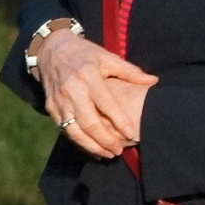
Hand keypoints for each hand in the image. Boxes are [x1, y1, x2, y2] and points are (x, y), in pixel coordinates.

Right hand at [35, 31, 158, 158]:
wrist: (52, 50)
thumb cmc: (84, 54)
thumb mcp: (107, 57)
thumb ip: (130, 71)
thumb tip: (154, 80)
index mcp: (88, 76)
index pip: (106, 103)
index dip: (119, 121)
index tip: (131, 134)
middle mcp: (72, 90)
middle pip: (89, 122)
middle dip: (105, 140)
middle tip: (119, 150)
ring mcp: (60, 101)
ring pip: (74, 131)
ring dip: (91, 146)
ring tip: (108, 154)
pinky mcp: (51, 108)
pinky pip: (65, 130)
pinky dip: (79, 142)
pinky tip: (92, 148)